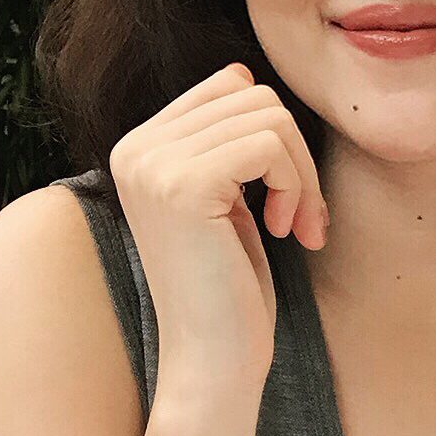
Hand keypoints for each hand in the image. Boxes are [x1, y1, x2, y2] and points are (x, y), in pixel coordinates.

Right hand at [108, 63, 328, 387]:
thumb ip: (222, 138)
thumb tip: (243, 74)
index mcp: (138, 146)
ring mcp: (153, 165)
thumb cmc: (228, 286)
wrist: (211, 361)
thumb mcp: (223, 198)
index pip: (229, 85)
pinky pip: (271, 144)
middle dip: (295, 155)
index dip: (273, 134)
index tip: (284, 194)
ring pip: (269, 116)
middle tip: (300, 217)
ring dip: (301, 173)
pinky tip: (284, 230)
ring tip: (292, 224)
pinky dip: (296, 184)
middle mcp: (134, 148)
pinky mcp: (184, 185)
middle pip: (253, 96)